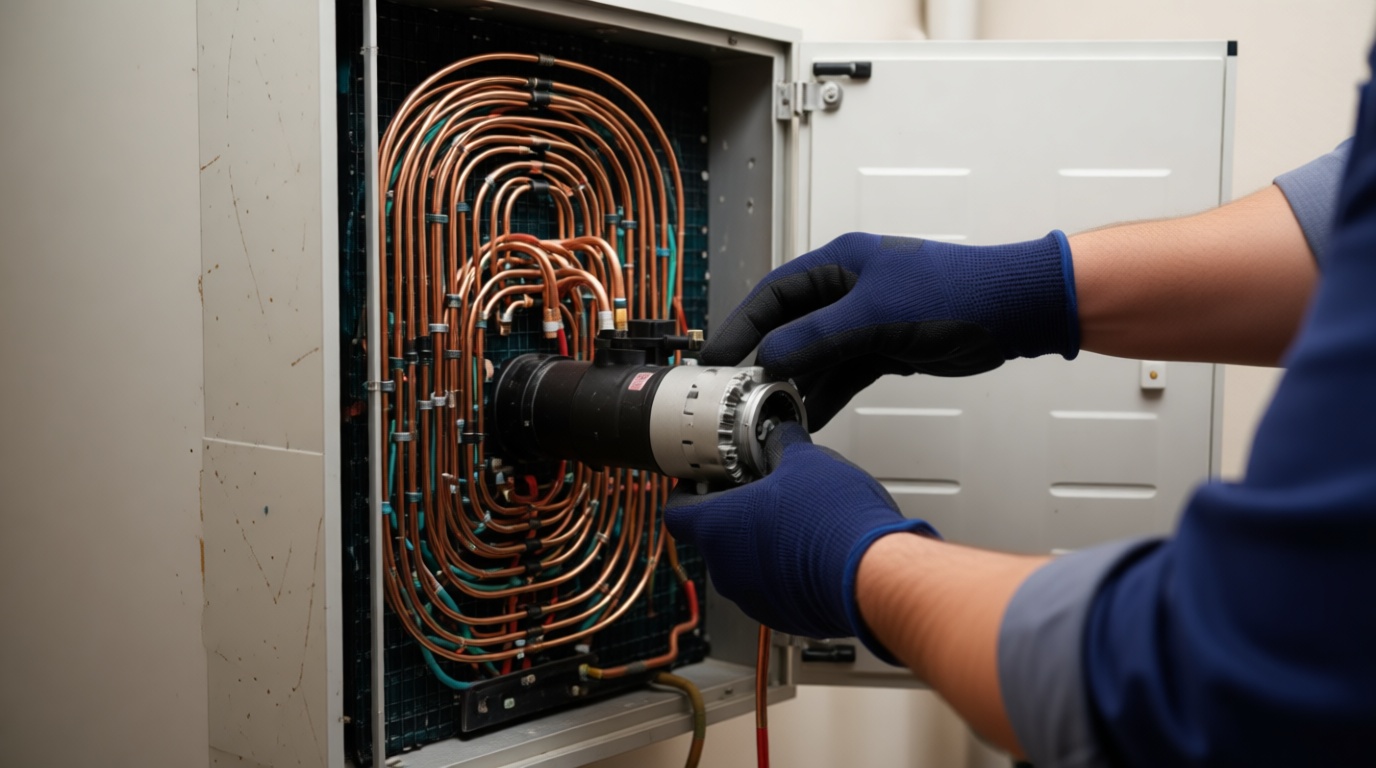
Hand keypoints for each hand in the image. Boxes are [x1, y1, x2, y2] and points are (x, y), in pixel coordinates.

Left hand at [664, 422, 936, 658]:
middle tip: (765, 494)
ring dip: (763, 544)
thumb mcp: (805, 461)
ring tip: (798, 522)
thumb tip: (780, 437)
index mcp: (717, 527)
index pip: (676, 512)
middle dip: (737, 515)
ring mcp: (752, 598)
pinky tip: (815, 550)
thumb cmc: (832, 521)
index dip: (686, 493)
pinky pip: (773, 588)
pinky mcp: (782, 616)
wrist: (873, 574)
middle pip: (715, 538)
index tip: (703, 481)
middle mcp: (725, 569)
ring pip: (746, 565)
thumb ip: (782, 446)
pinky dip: (786, 571)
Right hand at [700, 232, 1079, 428]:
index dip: (740, 327)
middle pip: (790, 327)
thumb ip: (818, 338)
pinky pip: (842, 373)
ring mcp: (866, 319)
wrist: (1014, 310)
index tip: (715, 358)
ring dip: (796, 384)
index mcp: (838, 263)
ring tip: (771, 414)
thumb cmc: (956, 292)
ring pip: (815, 355)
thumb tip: (770, 359)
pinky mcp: (885, 346)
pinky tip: (808, 418)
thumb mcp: (875, 315)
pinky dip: (826, 394)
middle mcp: (847, 289)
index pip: (772, 295)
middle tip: (737, 393)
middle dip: (765, 361)